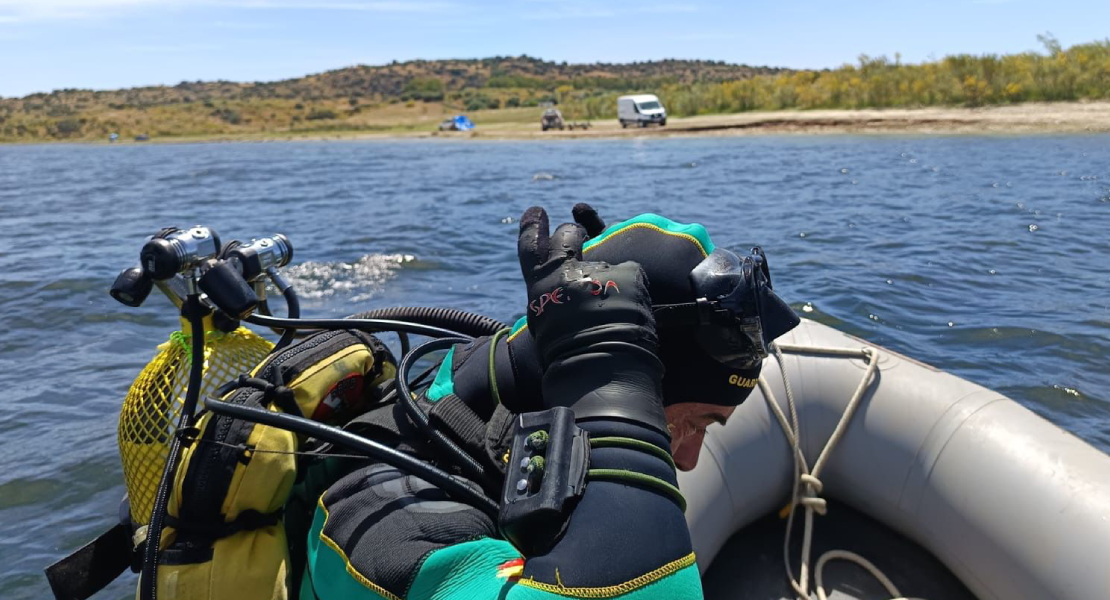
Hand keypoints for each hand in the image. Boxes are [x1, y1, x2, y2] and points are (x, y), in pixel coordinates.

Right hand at [517, 206, 666, 432]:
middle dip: (572, 232)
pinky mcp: (628, 273)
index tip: (536, 212)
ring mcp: (598, 269)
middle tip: (577, 231)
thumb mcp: (545, 326)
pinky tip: (633, 312)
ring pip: (604, 256)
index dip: (533, 227)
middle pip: (567, 237)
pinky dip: (633, 290)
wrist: (598, 370)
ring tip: (614, 300)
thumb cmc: (566, 360)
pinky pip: (631, 274)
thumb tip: (558, 293)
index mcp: (539, 286)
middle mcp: (565, 272)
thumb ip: (552, 301)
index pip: (530, 247)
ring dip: (609, 272)